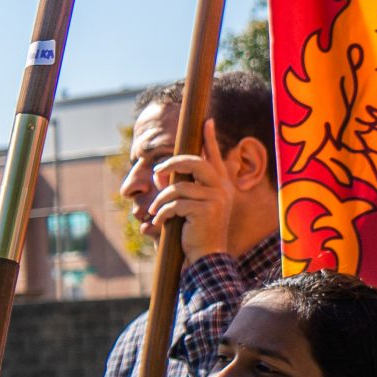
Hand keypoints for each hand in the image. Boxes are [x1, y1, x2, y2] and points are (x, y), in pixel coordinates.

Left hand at [148, 120, 238, 257]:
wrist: (208, 255)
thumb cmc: (198, 230)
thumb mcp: (194, 204)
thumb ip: (184, 187)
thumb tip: (162, 174)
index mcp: (221, 184)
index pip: (215, 156)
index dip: (209, 138)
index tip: (206, 121)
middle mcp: (222, 187)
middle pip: (195, 162)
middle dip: (172, 163)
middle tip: (157, 171)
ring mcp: (215, 198)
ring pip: (178, 187)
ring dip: (161, 200)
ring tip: (155, 211)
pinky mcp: (205, 210)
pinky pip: (175, 204)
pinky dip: (163, 213)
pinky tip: (159, 222)